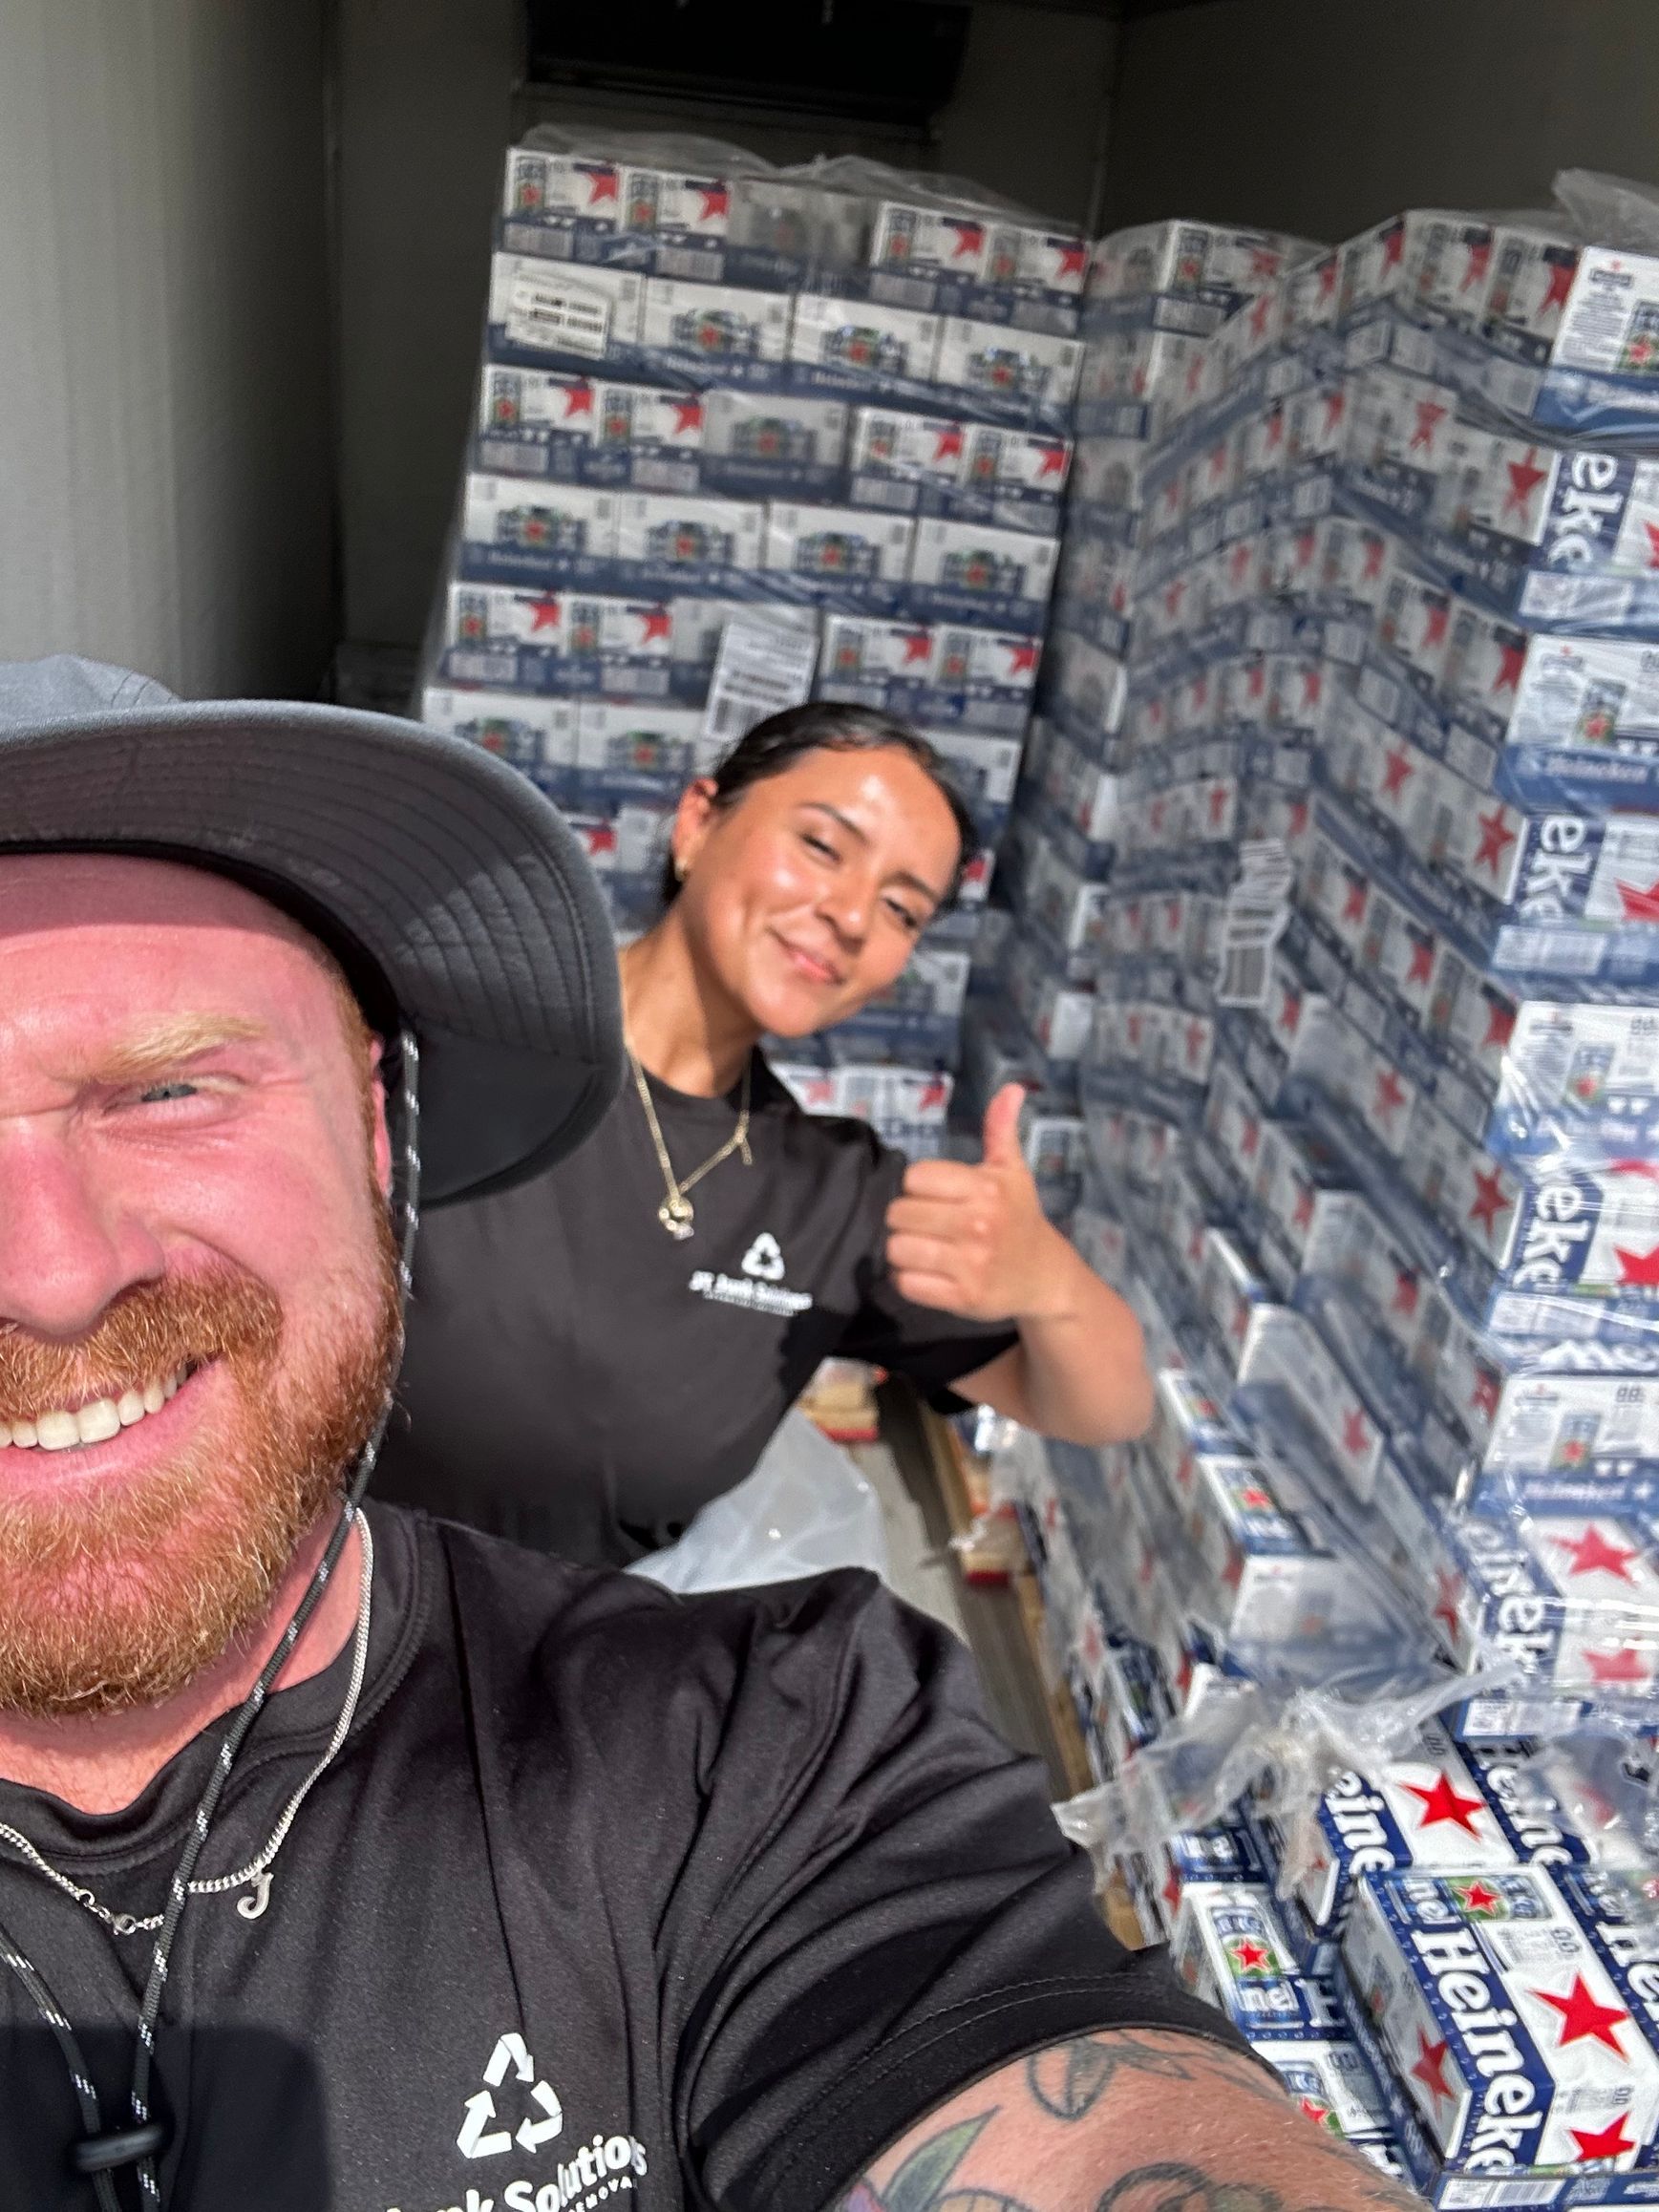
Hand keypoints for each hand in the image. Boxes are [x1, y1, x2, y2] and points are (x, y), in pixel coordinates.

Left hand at [884, 1084, 1069, 1322]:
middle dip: (906, 1219)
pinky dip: (909, 1280)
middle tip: (926, 1224)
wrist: (1045, 1276)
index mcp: (985, 1188)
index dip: (917, 1187)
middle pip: (899, 1213)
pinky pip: (907, 1284)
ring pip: (898, 1249)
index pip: (914, 1178)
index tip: (933, 1196)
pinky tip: (927, 1273)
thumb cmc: (1020, 1218)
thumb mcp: (1013, 1171)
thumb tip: (1013, 1088)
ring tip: (922, 1248)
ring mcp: (970, 1264)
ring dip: (903, 1250)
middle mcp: (977, 1224)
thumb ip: (1001, 1129)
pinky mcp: (963, 1298)